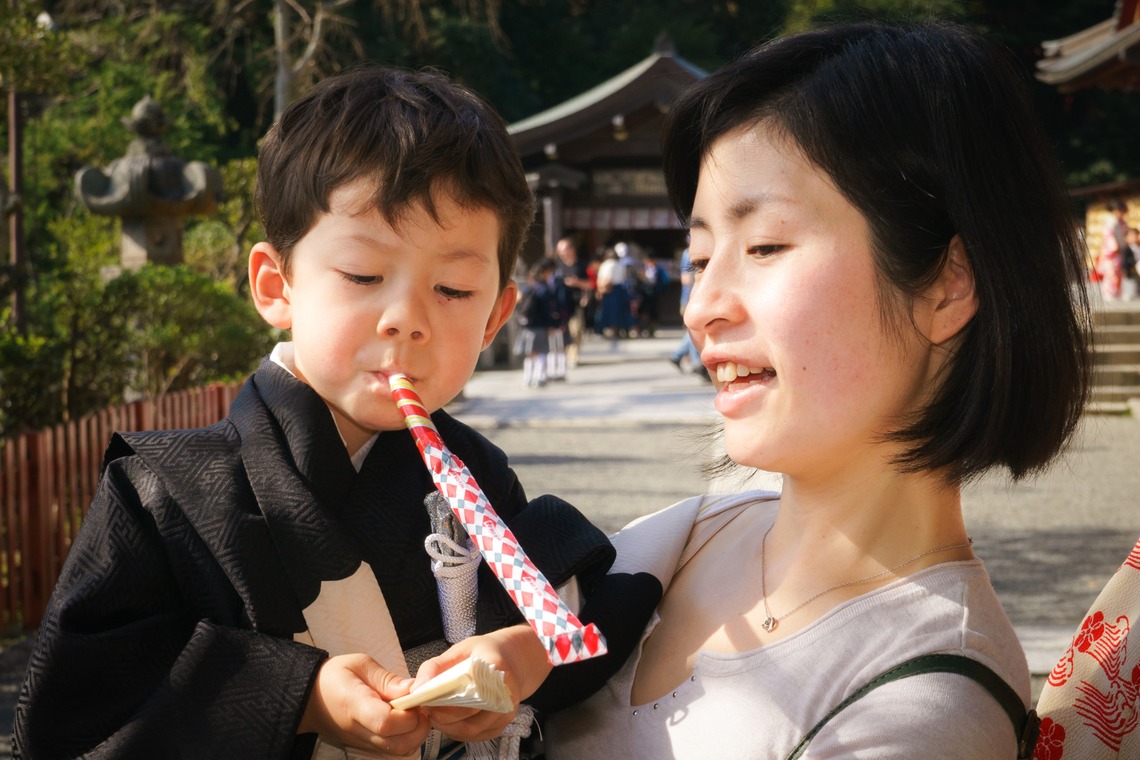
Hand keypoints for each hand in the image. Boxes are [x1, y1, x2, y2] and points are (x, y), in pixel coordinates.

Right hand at [299, 653, 429, 757]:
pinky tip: (405, 720)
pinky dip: (406, 739)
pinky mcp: (366, 747)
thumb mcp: (359, 664)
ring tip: (414, 712)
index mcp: (355, 705)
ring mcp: (363, 743)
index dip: (408, 715)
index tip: (416, 699)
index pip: (386, 722)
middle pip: (397, 744)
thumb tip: (413, 689)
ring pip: (398, 751)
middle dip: (419, 727)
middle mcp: (359, 730)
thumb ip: (387, 679)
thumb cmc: (332, 677)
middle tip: (421, 706)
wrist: (308, 699)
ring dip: (415, 735)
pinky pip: (392, 751)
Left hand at [411, 625, 550, 742]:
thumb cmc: (482, 654)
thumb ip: (435, 666)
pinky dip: (458, 732)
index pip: (470, 691)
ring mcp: (504, 713)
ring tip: (435, 715)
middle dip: (443, 716)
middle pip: (470, 715)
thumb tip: (417, 687)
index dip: (447, 700)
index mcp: (497, 670)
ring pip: (471, 730)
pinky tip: (448, 721)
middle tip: (427, 709)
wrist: (510, 661)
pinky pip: (476, 736)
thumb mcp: (459, 649)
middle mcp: (506, 695)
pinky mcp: (500, 726)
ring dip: (448, 726)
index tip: (429, 699)